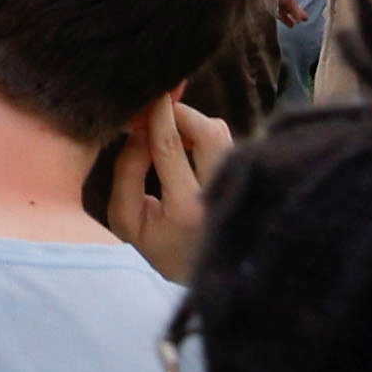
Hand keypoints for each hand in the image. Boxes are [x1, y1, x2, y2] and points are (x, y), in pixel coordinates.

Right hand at [94, 94, 231, 285]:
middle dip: (181, 114)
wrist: (202, 277)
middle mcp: (217, 195)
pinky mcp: (244, 181)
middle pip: (209, 131)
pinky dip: (205, 136)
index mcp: (184, 208)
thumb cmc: (157, 247)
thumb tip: (139, 130)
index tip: (149, 94)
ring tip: (172, 136)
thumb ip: (127, 172)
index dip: (158, 114)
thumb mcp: (126, 218)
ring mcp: (236, 188)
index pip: (170, 146)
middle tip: (159, 116)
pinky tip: (189, 148)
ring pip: (222, 132)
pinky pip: (227, 142)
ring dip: (194, 125)